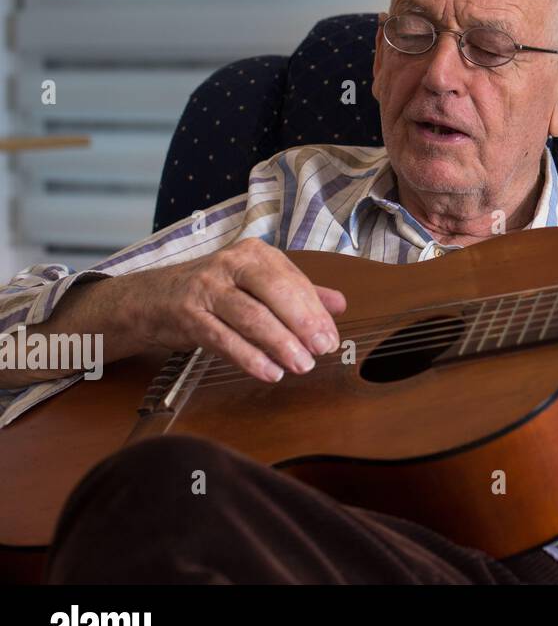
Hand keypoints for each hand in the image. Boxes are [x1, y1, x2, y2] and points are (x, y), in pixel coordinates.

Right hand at [121, 239, 345, 382]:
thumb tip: (339, 304)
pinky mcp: (187, 314)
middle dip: (303, 323)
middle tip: (322, 350)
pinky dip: (249, 357)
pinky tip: (269, 372)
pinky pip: (223, 338)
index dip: (316, 311)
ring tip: (301, 365)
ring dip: (280, 344)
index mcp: (254, 254)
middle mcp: (231, 263)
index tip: (331, 338)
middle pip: (276, 292)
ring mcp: (207, 287)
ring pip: (251, 316)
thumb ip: (297, 293)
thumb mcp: (254, 285)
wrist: (149, 299)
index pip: (294, 281)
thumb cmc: (211, 292)